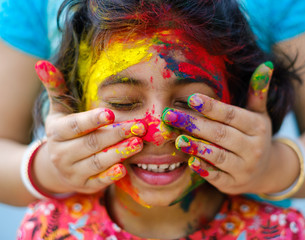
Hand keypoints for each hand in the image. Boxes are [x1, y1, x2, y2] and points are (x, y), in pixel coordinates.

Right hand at [33, 61, 145, 194]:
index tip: (111, 113)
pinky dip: (110, 176)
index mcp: (57, 132)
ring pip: (96, 163)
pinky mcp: (84, 185)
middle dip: (115, 135)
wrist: (56, 166)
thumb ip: (56, 88)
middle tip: (138, 127)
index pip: (74, 126)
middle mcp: (62, 153)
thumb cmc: (65, 132)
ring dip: (118, 153)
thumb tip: (42, 63)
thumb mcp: (59, 111)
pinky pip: (98, 182)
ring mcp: (72, 172)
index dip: (92, 120)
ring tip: (138, 144)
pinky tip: (124, 169)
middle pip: (90, 144)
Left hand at [161, 62, 274, 194]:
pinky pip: (218, 177)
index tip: (191, 98)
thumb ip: (258, 91)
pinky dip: (204, 169)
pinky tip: (190, 161)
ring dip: (196, 147)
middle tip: (170, 115)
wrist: (268, 171)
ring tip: (177, 137)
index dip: (212, 107)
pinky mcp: (234, 184)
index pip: (232, 115)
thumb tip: (265, 64)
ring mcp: (244, 168)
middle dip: (194, 124)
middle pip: (221, 134)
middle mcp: (253, 148)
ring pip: (218, 156)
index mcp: (257, 127)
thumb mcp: (259, 115)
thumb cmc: (256, 136)